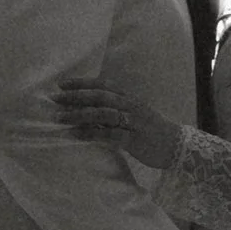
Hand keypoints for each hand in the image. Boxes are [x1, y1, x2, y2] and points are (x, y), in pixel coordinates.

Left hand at [51, 76, 179, 166]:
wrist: (176, 146)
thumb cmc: (151, 131)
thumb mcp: (134, 115)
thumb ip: (114, 111)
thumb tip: (87, 110)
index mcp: (129, 98)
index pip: (103, 85)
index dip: (82, 83)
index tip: (62, 84)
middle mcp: (130, 106)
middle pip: (99, 97)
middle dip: (75, 97)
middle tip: (55, 99)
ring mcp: (133, 122)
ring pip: (102, 114)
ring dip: (78, 115)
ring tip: (60, 118)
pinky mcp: (134, 140)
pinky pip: (108, 135)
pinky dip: (90, 134)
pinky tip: (75, 134)